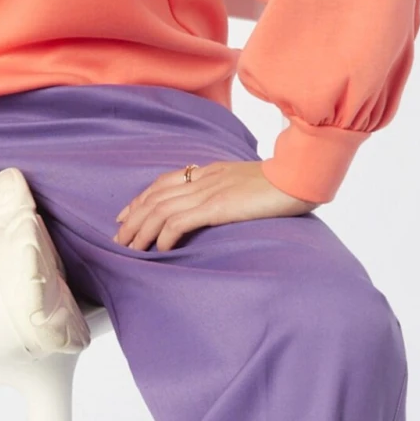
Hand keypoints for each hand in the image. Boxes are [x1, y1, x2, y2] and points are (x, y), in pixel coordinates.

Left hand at [112, 160, 318, 249]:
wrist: (301, 176)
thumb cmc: (282, 183)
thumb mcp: (247, 183)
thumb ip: (228, 190)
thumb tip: (219, 206)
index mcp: (210, 171)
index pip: (164, 183)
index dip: (141, 199)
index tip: (125, 215)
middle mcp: (203, 179)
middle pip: (155, 197)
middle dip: (133, 218)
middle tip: (119, 237)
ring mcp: (209, 191)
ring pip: (161, 210)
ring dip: (142, 230)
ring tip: (130, 248)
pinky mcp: (217, 206)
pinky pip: (179, 220)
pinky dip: (164, 235)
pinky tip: (159, 249)